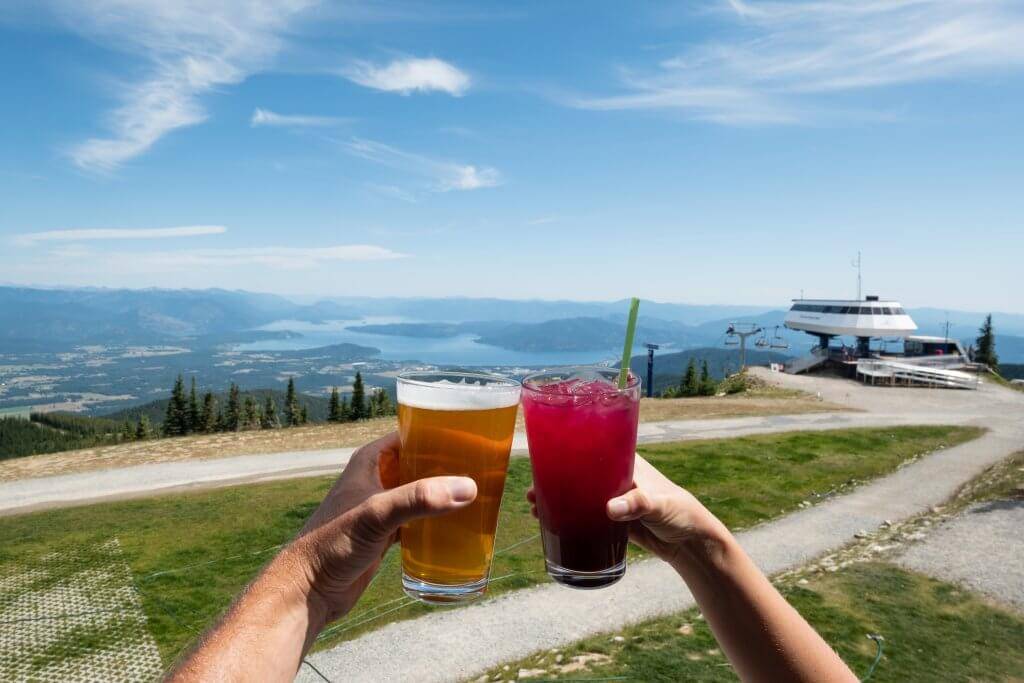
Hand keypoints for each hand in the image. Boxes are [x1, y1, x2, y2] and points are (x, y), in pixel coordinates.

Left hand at [289, 432, 476, 622]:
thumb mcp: (376, 515)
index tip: (474, 437)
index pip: (411, 434)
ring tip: (478, 495)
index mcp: (370, 461)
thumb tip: (466, 488)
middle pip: (420, 463)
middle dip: (448, 465)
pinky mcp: (384, 534)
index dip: (440, 433)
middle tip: (484, 468)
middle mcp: (376, 479)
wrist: (309, 590)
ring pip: (420, 493)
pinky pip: (417, 520)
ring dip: (443, 494)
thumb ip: (418, 499)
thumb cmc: (332, 545)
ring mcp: (381, 508)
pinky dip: (435, 520)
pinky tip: (457, 527)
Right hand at [526, 453, 722, 567]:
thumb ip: (637, 504)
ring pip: (578, 493)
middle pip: (578, 471)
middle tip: (531, 489)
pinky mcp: (611, 519)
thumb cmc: (680, 512)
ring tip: (534, 506)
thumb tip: (609, 509)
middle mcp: (614, 475)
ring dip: (556, 498)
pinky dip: (567, 516)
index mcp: (625, 461)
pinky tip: (550, 522)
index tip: (544, 458)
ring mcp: (611, 497)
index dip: (567, 451)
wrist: (691, 542)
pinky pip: (583, 514)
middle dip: (554, 478)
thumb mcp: (659, 504)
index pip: (591, 447)